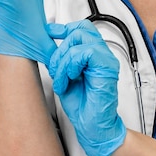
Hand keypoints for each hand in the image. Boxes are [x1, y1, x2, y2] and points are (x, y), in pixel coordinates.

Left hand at [48, 20, 125, 155]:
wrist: (92, 127)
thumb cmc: (82, 106)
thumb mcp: (64, 77)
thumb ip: (61, 60)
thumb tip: (48, 47)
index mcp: (94, 56)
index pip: (82, 29)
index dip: (64, 28)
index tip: (50, 32)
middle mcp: (102, 55)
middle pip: (80, 30)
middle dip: (60, 49)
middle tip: (55, 70)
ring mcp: (106, 61)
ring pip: (80, 39)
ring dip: (64, 59)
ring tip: (62, 78)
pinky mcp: (107, 68)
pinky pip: (86, 52)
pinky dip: (72, 64)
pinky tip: (71, 78)